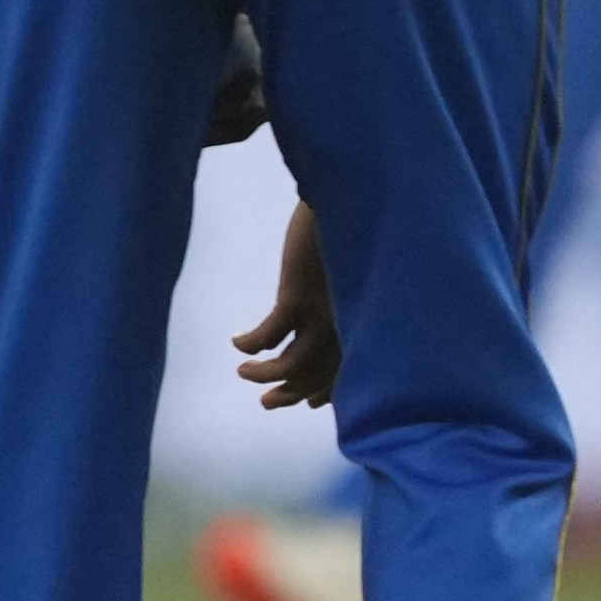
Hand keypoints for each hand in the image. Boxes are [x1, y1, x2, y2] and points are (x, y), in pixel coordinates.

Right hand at [232, 203, 339, 409]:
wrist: (351, 197)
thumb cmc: (353, 230)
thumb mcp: (355, 271)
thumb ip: (346, 296)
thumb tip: (327, 311)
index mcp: (363, 321)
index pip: (345, 375)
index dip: (322, 394)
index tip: (306, 403)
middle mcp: (349, 325)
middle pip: (316, 378)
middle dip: (288, 394)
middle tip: (264, 403)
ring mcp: (325, 314)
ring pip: (292, 366)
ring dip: (263, 374)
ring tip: (243, 370)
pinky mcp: (299, 297)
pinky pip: (268, 336)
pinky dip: (250, 345)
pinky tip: (237, 341)